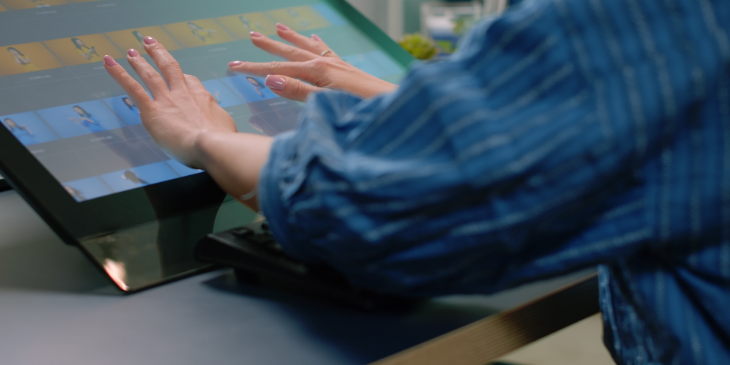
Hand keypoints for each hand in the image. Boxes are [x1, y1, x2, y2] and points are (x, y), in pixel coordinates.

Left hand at [103, 40, 236, 167]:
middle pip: (170, 68)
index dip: (182, 77)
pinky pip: (133, 88)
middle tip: (150, 43)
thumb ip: (217, 122)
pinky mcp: (153, 110)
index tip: (179, 75)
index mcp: (203, 98)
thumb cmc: (222, 141)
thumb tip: (218, 126)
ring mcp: (167, 100)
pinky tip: (109, 63)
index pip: (190, 82)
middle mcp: (184, 94)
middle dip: (159, 54)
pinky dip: (119, 74)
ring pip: (151, 75)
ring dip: (139, 61)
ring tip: (130, 52)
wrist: (212, 144)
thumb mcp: (225, 127)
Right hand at [228, 24, 396, 101]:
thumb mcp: (326, 102)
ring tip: (277, 26)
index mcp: (317, 72)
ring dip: (291, 37)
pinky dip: (316, 43)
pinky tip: (313, 37)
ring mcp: (337, 64)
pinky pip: (327, 50)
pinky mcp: (347, 69)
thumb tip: (272, 79)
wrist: (394, 107)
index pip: (278, 69)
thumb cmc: (362, 109)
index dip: (254, 68)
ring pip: (307, 47)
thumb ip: (299, 92)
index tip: (233, 67)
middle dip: (269, 46)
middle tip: (250, 37)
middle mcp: (326, 63)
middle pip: (290, 52)